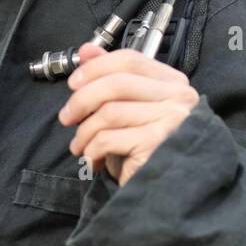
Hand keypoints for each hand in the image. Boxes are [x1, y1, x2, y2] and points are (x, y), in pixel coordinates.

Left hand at [57, 40, 199, 187]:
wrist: (165, 195)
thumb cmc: (144, 151)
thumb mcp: (126, 110)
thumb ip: (110, 78)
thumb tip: (85, 50)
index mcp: (173, 83)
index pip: (130, 60)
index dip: (95, 68)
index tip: (73, 84)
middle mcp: (179, 98)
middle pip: (116, 83)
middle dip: (81, 100)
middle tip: (66, 118)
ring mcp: (171, 120)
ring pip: (108, 112)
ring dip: (84, 132)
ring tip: (80, 147)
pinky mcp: (157, 144)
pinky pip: (108, 138)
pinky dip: (91, 151)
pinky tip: (94, 162)